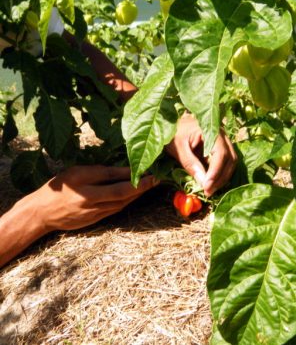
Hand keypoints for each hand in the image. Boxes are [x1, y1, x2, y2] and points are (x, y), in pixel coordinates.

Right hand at [0, 165, 158, 267]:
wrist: (43, 212)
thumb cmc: (59, 187)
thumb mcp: (77, 172)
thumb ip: (99, 172)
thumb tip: (123, 169)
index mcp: (84, 185)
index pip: (114, 180)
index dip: (133, 177)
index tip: (149, 171)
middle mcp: (90, 201)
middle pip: (122, 195)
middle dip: (141, 187)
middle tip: (157, 178)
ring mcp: (93, 213)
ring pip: (121, 204)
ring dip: (137, 196)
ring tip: (150, 185)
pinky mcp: (95, 221)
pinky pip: (115, 210)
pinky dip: (127, 202)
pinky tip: (135, 196)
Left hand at [166, 114, 236, 196]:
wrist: (170, 123)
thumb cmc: (173, 133)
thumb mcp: (178, 147)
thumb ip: (190, 163)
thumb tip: (203, 182)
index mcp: (212, 131)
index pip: (221, 154)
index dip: (216, 172)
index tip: (207, 186)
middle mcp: (222, 135)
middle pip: (230, 159)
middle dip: (221, 178)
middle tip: (208, 192)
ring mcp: (223, 141)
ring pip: (231, 162)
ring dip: (222, 178)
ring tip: (209, 190)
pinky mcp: (220, 148)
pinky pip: (226, 162)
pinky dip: (220, 174)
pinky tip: (211, 183)